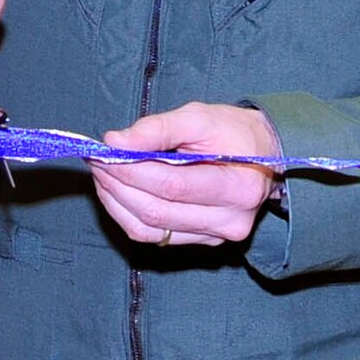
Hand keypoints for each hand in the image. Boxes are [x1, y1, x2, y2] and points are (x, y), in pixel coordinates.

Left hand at [90, 101, 282, 246]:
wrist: (263, 155)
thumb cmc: (232, 132)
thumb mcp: (199, 117)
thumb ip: (157, 128)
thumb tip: (114, 141)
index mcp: (239, 187)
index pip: (174, 185)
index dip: (132, 169)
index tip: (104, 150)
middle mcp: (230, 221)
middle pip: (158, 210)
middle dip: (118, 183)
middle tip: (97, 159)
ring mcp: (216, 237)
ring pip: (150, 229)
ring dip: (117, 201)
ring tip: (103, 173)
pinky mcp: (201, 242)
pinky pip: (154, 237)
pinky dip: (127, 214)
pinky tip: (117, 191)